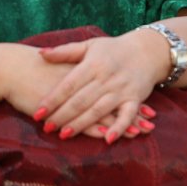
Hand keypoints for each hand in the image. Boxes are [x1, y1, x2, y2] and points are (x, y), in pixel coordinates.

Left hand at [30, 31, 161, 143]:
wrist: (148, 50)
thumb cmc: (114, 49)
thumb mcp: (89, 46)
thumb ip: (65, 51)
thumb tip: (41, 54)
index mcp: (93, 64)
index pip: (69, 84)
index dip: (52, 99)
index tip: (38, 113)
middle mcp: (107, 77)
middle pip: (81, 100)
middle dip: (62, 115)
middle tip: (47, 128)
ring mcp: (122, 89)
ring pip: (98, 110)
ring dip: (81, 124)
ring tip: (64, 135)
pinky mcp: (135, 98)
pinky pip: (127, 115)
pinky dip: (119, 128)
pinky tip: (107, 139)